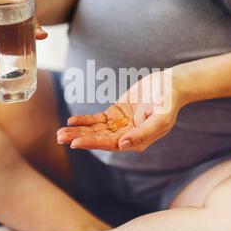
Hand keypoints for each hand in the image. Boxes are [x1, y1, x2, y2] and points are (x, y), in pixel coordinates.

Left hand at [57, 70, 181, 151]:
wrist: (170, 85)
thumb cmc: (168, 102)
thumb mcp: (160, 118)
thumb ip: (142, 133)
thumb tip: (122, 146)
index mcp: (137, 141)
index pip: (110, 144)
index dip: (92, 143)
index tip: (75, 143)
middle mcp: (127, 135)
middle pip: (99, 138)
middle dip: (79, 138)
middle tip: (60, 138)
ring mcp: (120, 124)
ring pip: (95, 130)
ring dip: (78, 131)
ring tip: (60, 133)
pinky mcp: (116, 113)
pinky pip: (97, 119)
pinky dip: (85, 120)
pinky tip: (71, 121)